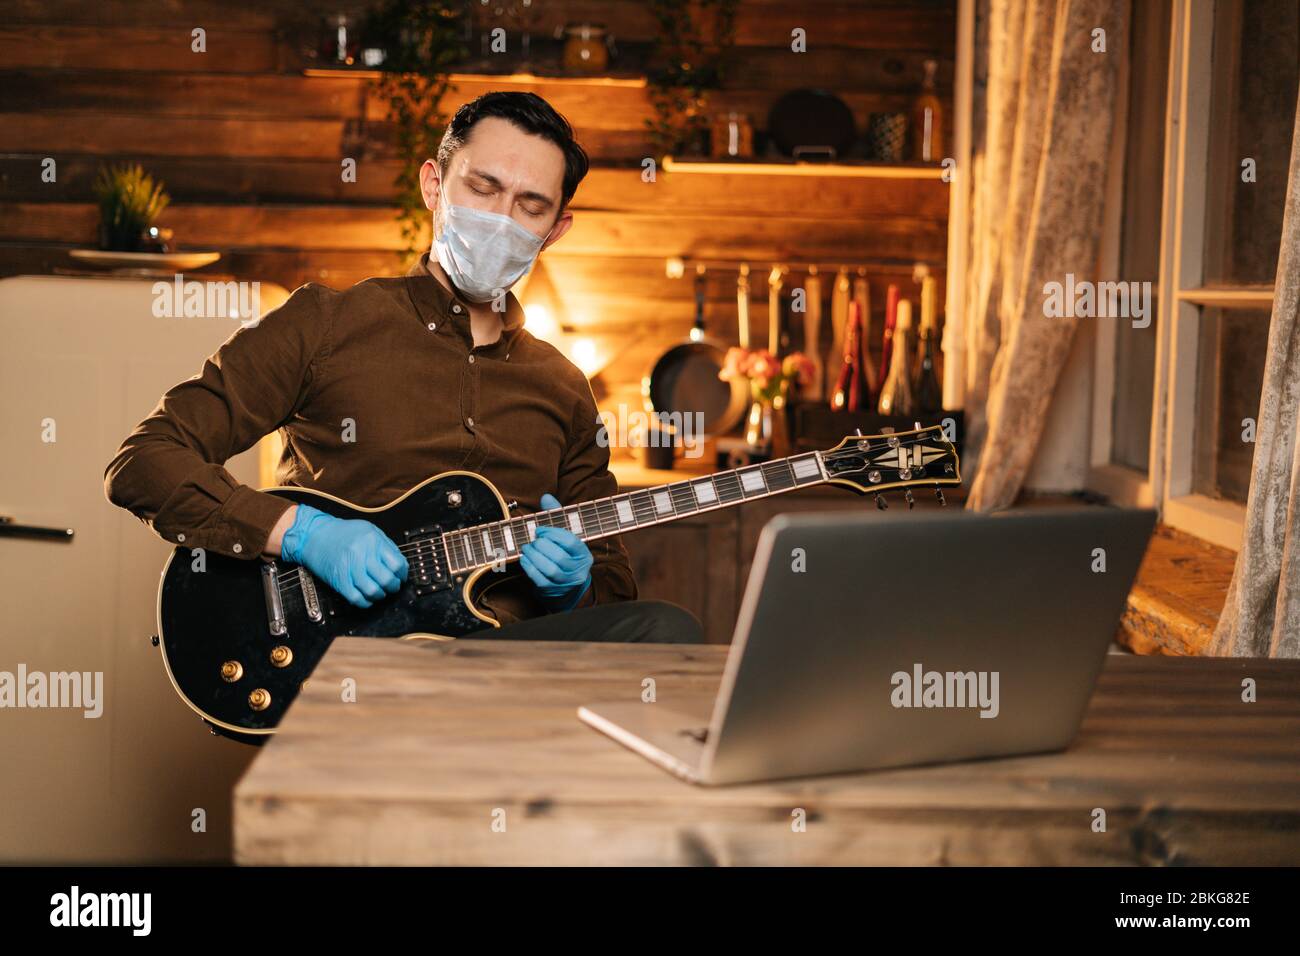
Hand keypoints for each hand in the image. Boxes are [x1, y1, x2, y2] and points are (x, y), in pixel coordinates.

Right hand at [280, 503, 407, 608]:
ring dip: (380, 595)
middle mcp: (362, 554)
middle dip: (393, 586)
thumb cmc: (342, 532)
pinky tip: (367, 597)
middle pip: (387, 579)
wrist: (314, 534)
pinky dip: (365, 602)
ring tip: (380, 591)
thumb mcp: (369, 530)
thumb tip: (400, 565)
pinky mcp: (339, 580)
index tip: (401, 576)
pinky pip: (356, 598)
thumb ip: (385, 546)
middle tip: (392, 586)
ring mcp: (349, 568)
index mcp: (372, 540)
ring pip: (373, 591)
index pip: (397, 564)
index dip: (403, 574)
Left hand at [520, 493, 592, 610]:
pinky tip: (524, 559)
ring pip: (550, 569)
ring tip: (527, 547)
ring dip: (534, 556)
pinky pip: (539, 579)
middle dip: (542, 546)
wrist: (568, 588)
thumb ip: (557, 516)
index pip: (571, 542)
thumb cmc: (565, 555)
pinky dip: (529, 567)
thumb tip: (546, 497)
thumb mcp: (565, 535)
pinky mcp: (552, 591)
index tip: (540, 529)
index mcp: (584, 554)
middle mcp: (578, 569)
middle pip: (560, 557)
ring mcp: (566, 582)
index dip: (553, 534)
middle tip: (533, 539)